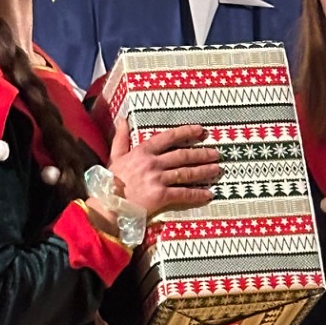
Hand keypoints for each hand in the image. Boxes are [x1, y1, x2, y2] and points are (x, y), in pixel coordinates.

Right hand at [107, 120, 221, 220]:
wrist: (108, 204)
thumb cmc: (110, 182)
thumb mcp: (115, 156)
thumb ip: (121, 138)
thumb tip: (123, 119)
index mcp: (143, 151)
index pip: (168, 138)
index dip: (186, 133)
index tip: (200, 131)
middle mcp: (152, 163)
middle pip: (182, 155)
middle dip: (201, 154)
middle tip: (216, 154)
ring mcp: (158, 179)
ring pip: (186, 173)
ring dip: (204, 171)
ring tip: (217, 170)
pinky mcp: (161, 196)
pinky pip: (183, 193)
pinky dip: (197, 194)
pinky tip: (209, 194)